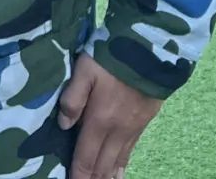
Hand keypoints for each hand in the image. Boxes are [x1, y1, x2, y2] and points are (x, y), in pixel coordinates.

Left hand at [59, 53, 162, 178]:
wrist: (151, 49)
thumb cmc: (113, 56)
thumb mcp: (84, 69)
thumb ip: (72, 97)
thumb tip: (64, 126)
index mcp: (99, 120)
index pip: (85, 157)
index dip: (78, 175)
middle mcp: (116, 131)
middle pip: (102, 164)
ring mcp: (132, 128)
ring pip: (117, 161)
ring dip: (107, 176)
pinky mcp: (144, 122)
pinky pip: (131, 151)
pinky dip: (123, 166)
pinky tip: (120, 172)